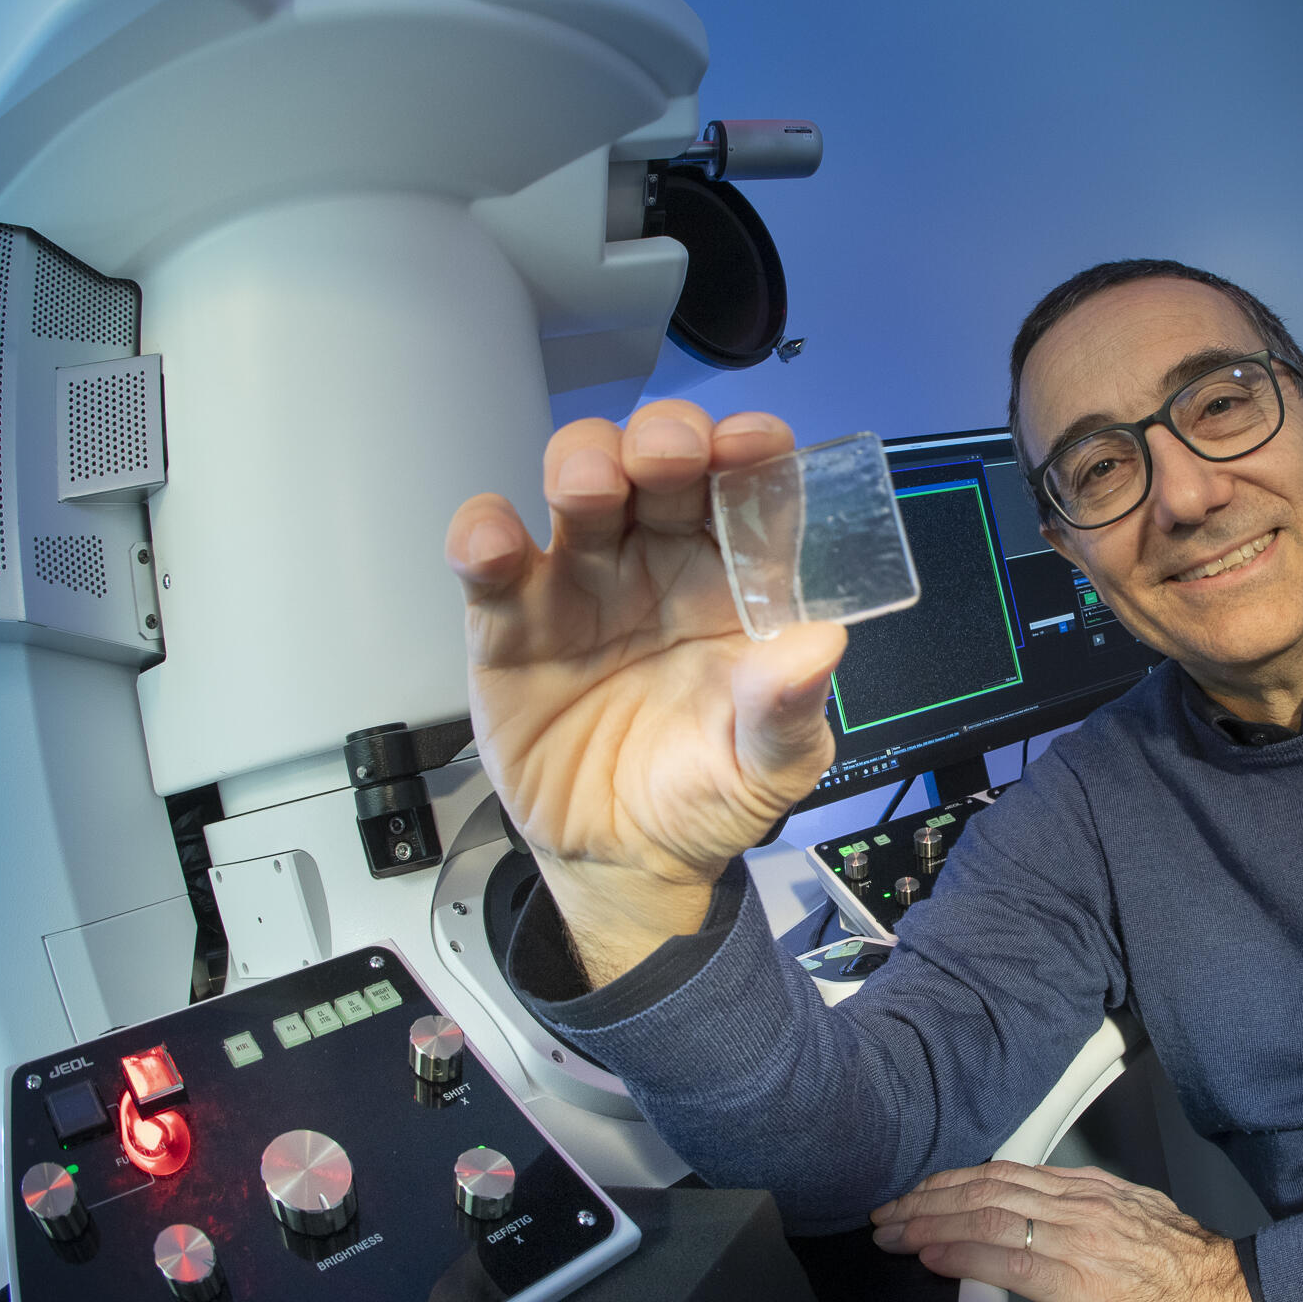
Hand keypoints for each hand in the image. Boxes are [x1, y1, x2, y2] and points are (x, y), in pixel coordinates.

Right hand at [444, 402, 846, 983]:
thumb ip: (789, 709)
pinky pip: (490, 564)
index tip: (752, 443)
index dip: (750, 453)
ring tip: (589, 486)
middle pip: (658, 466)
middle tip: (667, 453)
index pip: (748, 490)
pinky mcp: (510, 624)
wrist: (623, 862)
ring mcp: (582, 585)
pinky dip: (483, 536)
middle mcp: (659, 563)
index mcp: (734, 582)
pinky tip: (495, 543)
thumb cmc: (707, 797)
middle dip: (662, 439)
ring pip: (577, 487)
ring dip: (582, 464)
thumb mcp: (770, 768)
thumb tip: (819, 646)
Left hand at [870, 1161, 1259, 1301]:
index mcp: (1085, 1188)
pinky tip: (933, 1256)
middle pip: (984, 1188)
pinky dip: (964, 1255)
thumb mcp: (1130, 1212)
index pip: (1002, 1173)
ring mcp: (1074, 1239)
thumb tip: (1042, 1207)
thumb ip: (1083, 1206)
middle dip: (928, 1198)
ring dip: (931, 1222)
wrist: (1224, 1291)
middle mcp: (1074, 1204)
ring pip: (987, 1216)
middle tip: (888, 1210)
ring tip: (895, 1231)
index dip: (953, 1180)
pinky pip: (1009, 1261)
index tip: (920, 1190)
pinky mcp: (1076, 1281)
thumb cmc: (1182, 1262)